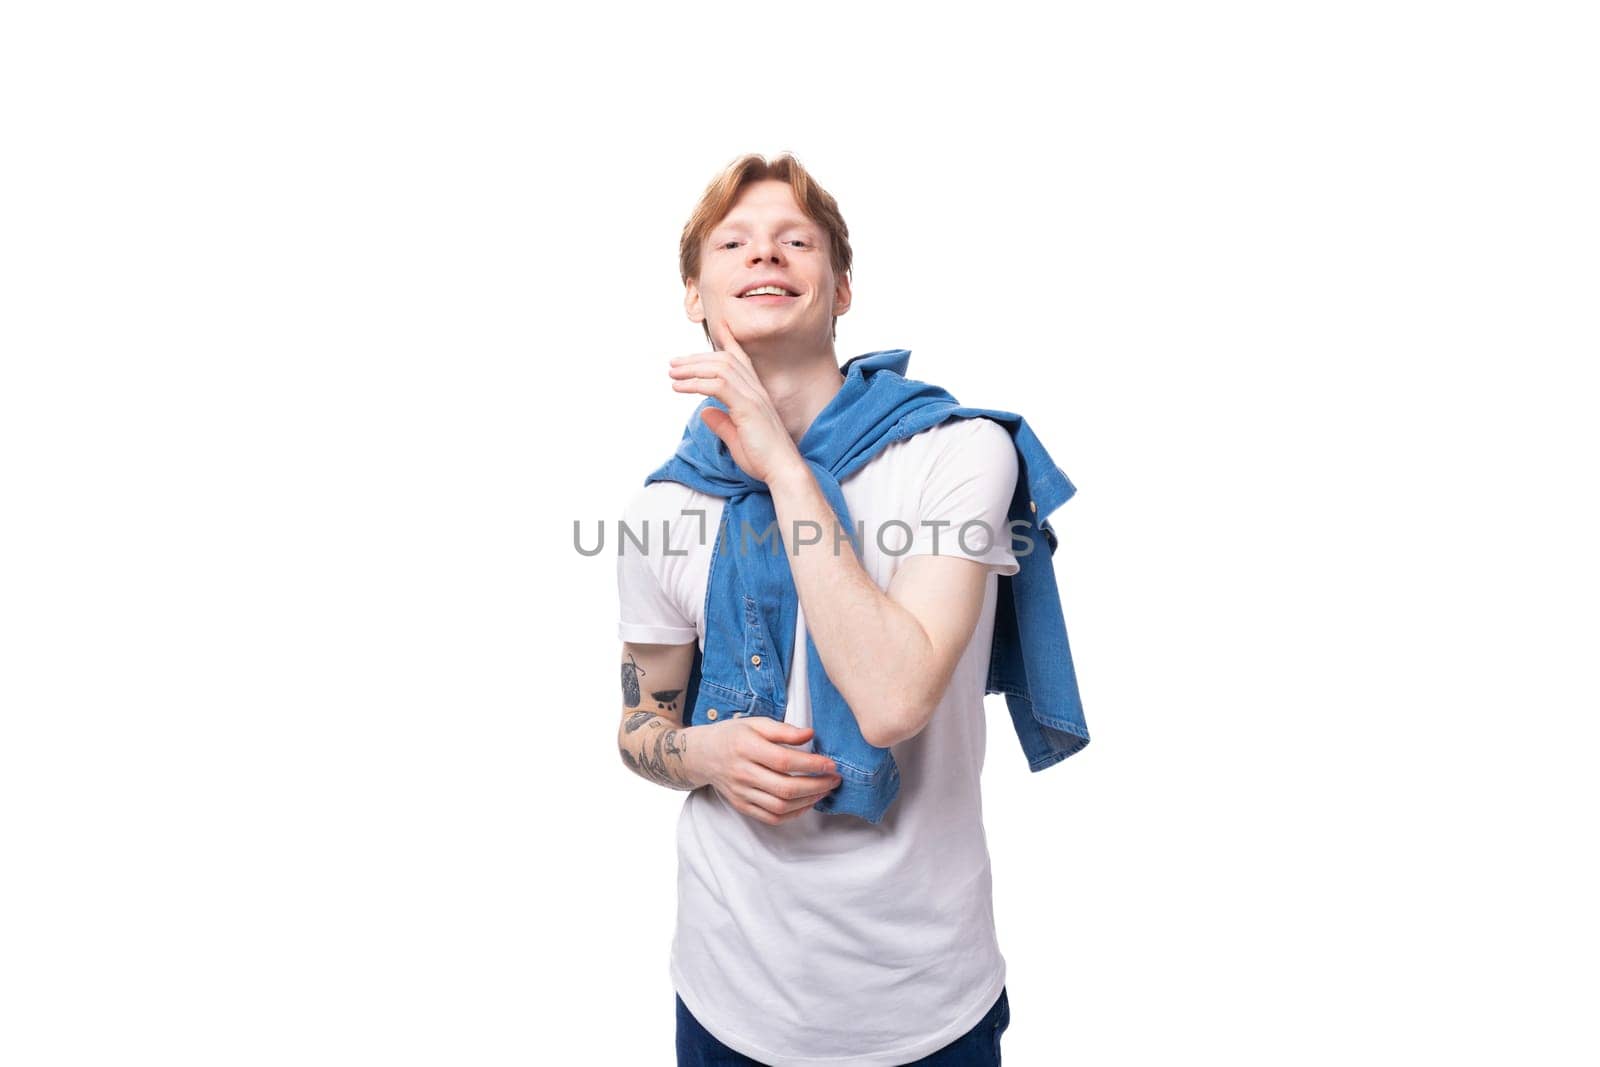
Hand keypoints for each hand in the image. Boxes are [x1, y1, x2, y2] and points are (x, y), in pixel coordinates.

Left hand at [668, 317, 804, 485]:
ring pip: (720, 368)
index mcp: (756, 393)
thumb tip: (705, 412)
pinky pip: (717, 385)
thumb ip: (721, 423)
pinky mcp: (747, 407)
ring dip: (692, 368)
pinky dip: (695, 383)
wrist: (781, 469)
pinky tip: (679, 388)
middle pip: (724, 359)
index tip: (713, 330)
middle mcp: (756, 389)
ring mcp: (753, 396)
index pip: (741, 359)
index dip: (727, 341)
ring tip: (672, 373)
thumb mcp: (736, 438)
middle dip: (696, 358)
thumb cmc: (763, 458)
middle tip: (673, 364)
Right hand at [686, 717, 841, 825]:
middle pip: (785, 788)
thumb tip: (810, 735)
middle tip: (835, 779)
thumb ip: (784, 729)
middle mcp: (742, 773)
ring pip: (780, 806)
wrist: (703, 755)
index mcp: (746, 747)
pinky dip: (793, 814)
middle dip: (817, 786)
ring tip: (825, 790)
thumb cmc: (733, 735)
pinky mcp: (742, 806)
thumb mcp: (756, 723)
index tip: (831, 764)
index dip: (812, 765)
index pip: (784, 761)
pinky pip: (771, 817)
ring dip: (809, 801)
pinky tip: (807, 803)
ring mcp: (741, 793)